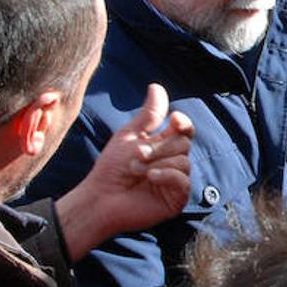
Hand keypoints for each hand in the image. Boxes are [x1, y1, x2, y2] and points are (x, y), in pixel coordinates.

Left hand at [55, 84, 193, 261]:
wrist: (101, 197)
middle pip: (183, 143)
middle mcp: (173, 162)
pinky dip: (167, 176)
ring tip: (136, 170)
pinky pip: (184, 181)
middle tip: (136, 156)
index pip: (184, 129)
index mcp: (164, 145)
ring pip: (184, 161)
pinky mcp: (176, 199)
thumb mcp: (129, 135)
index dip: (183, 123)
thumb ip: (148, 115)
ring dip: (158, 163)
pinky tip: (150, 178)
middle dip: (159, 148)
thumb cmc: (112, 168)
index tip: (173, 120)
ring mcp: (176, 181)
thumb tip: (157, 86)